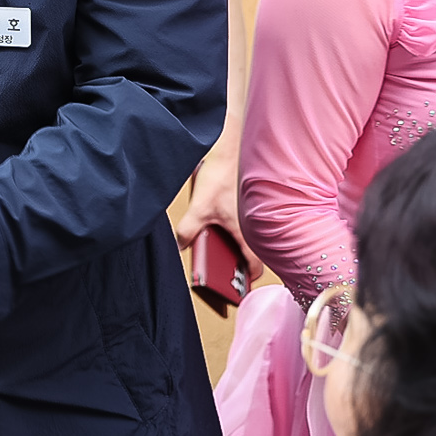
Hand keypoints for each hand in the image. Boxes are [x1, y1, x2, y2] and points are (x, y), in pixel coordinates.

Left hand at [174, 147, 260, 281]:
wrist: (233, 148)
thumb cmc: (223, 175)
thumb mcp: (200, 207)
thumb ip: (188, 229)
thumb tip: (180, 245)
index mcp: (247, 233)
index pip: (255, 266)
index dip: (247, 279)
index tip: (237, 286)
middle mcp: (255, 227)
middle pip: (252, 255)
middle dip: (238, 265)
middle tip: (225, 270)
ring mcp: (255, 216)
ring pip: (250, 240)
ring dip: (237, 246)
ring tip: (220, 249)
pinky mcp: (251, 206)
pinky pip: (248, 225)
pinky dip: (238, 230)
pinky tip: (222, 225)